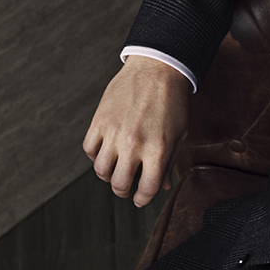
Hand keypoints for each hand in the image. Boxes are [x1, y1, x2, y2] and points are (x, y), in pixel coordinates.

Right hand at [82, 55, 190, 206]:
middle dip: (124, 191)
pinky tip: (105, 152)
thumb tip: (163, 186)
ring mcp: (114, 132)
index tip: (140, 200)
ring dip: (108, 175)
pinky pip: (89, 149)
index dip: (143, 199)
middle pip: (119, 184)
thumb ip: (170, 161)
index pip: (147, 188)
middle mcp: (134, 144)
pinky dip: (95, 155)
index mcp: (158, 149)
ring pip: (100, 170)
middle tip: (127, 188)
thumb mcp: (180, 134)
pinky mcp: (99, 120)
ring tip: (116, 170)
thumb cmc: (173, 103)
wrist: (157, 69)